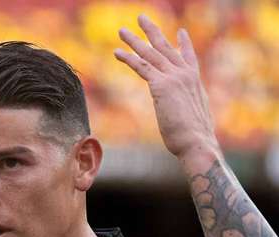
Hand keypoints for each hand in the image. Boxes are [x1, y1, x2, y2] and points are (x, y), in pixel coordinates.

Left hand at [114, 14, 219, 160]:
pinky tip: (117, 52)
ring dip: (135, 41)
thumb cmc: (194, 138)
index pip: (188, 58)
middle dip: (152, 32)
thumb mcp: (194, 119)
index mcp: (195, 83)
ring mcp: (174, 78)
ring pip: (151, 54)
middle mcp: (186, 75)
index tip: (180, 32)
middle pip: (166, 48)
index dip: (184, 44)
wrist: (196, 142)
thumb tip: (189, 120)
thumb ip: (189, 111)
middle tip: (141, 18)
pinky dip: (129, 58)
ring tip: (122, 31)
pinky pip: (142, 67)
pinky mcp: (161, 85)